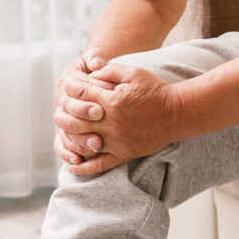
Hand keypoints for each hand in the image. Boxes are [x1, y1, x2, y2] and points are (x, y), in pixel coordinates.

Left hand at [54, 63, 184, 175]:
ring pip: (83, 142)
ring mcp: (117, 141)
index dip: (71, 87)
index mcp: (112, 101)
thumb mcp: (133, 73)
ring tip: (63, 131)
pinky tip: (72, 166)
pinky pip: (99, 165)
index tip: (67, 84)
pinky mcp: (123, 154)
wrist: (177, 113)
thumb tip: (90, 75)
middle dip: (65, 111)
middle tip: (61, 107)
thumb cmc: (155, 90)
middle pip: (76, 119)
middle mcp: (112, 123)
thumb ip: (109, 71)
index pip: (81, 93)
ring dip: (69, 137)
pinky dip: (84, 167)